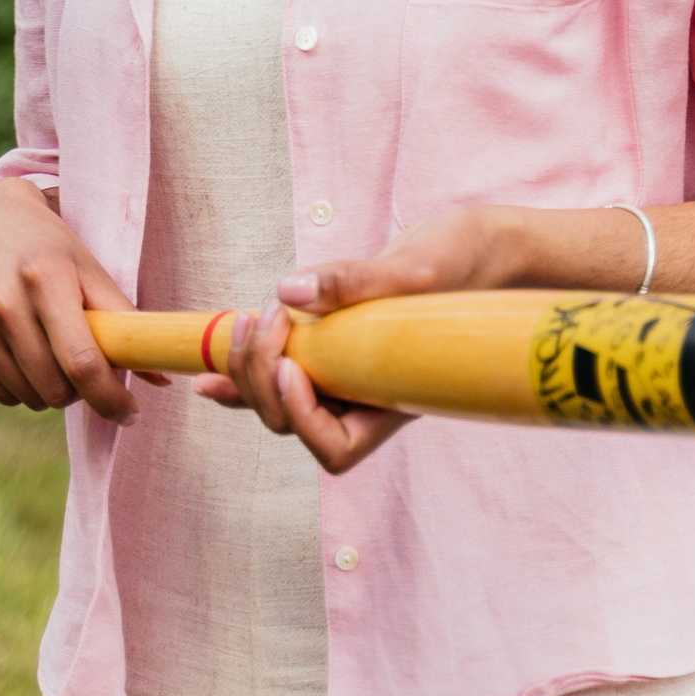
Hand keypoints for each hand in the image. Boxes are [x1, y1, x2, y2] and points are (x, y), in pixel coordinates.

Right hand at [0, 178, 154, 423]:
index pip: (81, 361)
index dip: (110, 397)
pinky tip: (23, 357)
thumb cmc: (45, 244)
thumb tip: (161, 378)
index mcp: (45, 279)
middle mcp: (2, 303)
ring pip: (25, 396)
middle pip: (54, 387)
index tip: (130, 411)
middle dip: (80, 392)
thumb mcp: (87, 268)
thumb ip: (123, 321)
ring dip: (49, 391)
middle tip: (86, 369)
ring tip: (53, 357)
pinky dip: (18, 388)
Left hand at [192, 207, 518, 475]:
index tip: (293, 365)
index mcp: (396, 400)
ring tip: (244, 321)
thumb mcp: (419, 268)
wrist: (484, 247)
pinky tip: (210, 372)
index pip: (335, 448)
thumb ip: (357, 282)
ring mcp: (347, 374)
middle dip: (261, 380)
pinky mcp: (334, 346)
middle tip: (262, 319)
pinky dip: (244, 371)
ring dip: (248, 368)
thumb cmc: (466, 264)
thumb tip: (291, 289)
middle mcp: (367, 397)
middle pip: (294, 423)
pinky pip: (282, 370)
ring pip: (280, 400)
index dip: (302, 418)